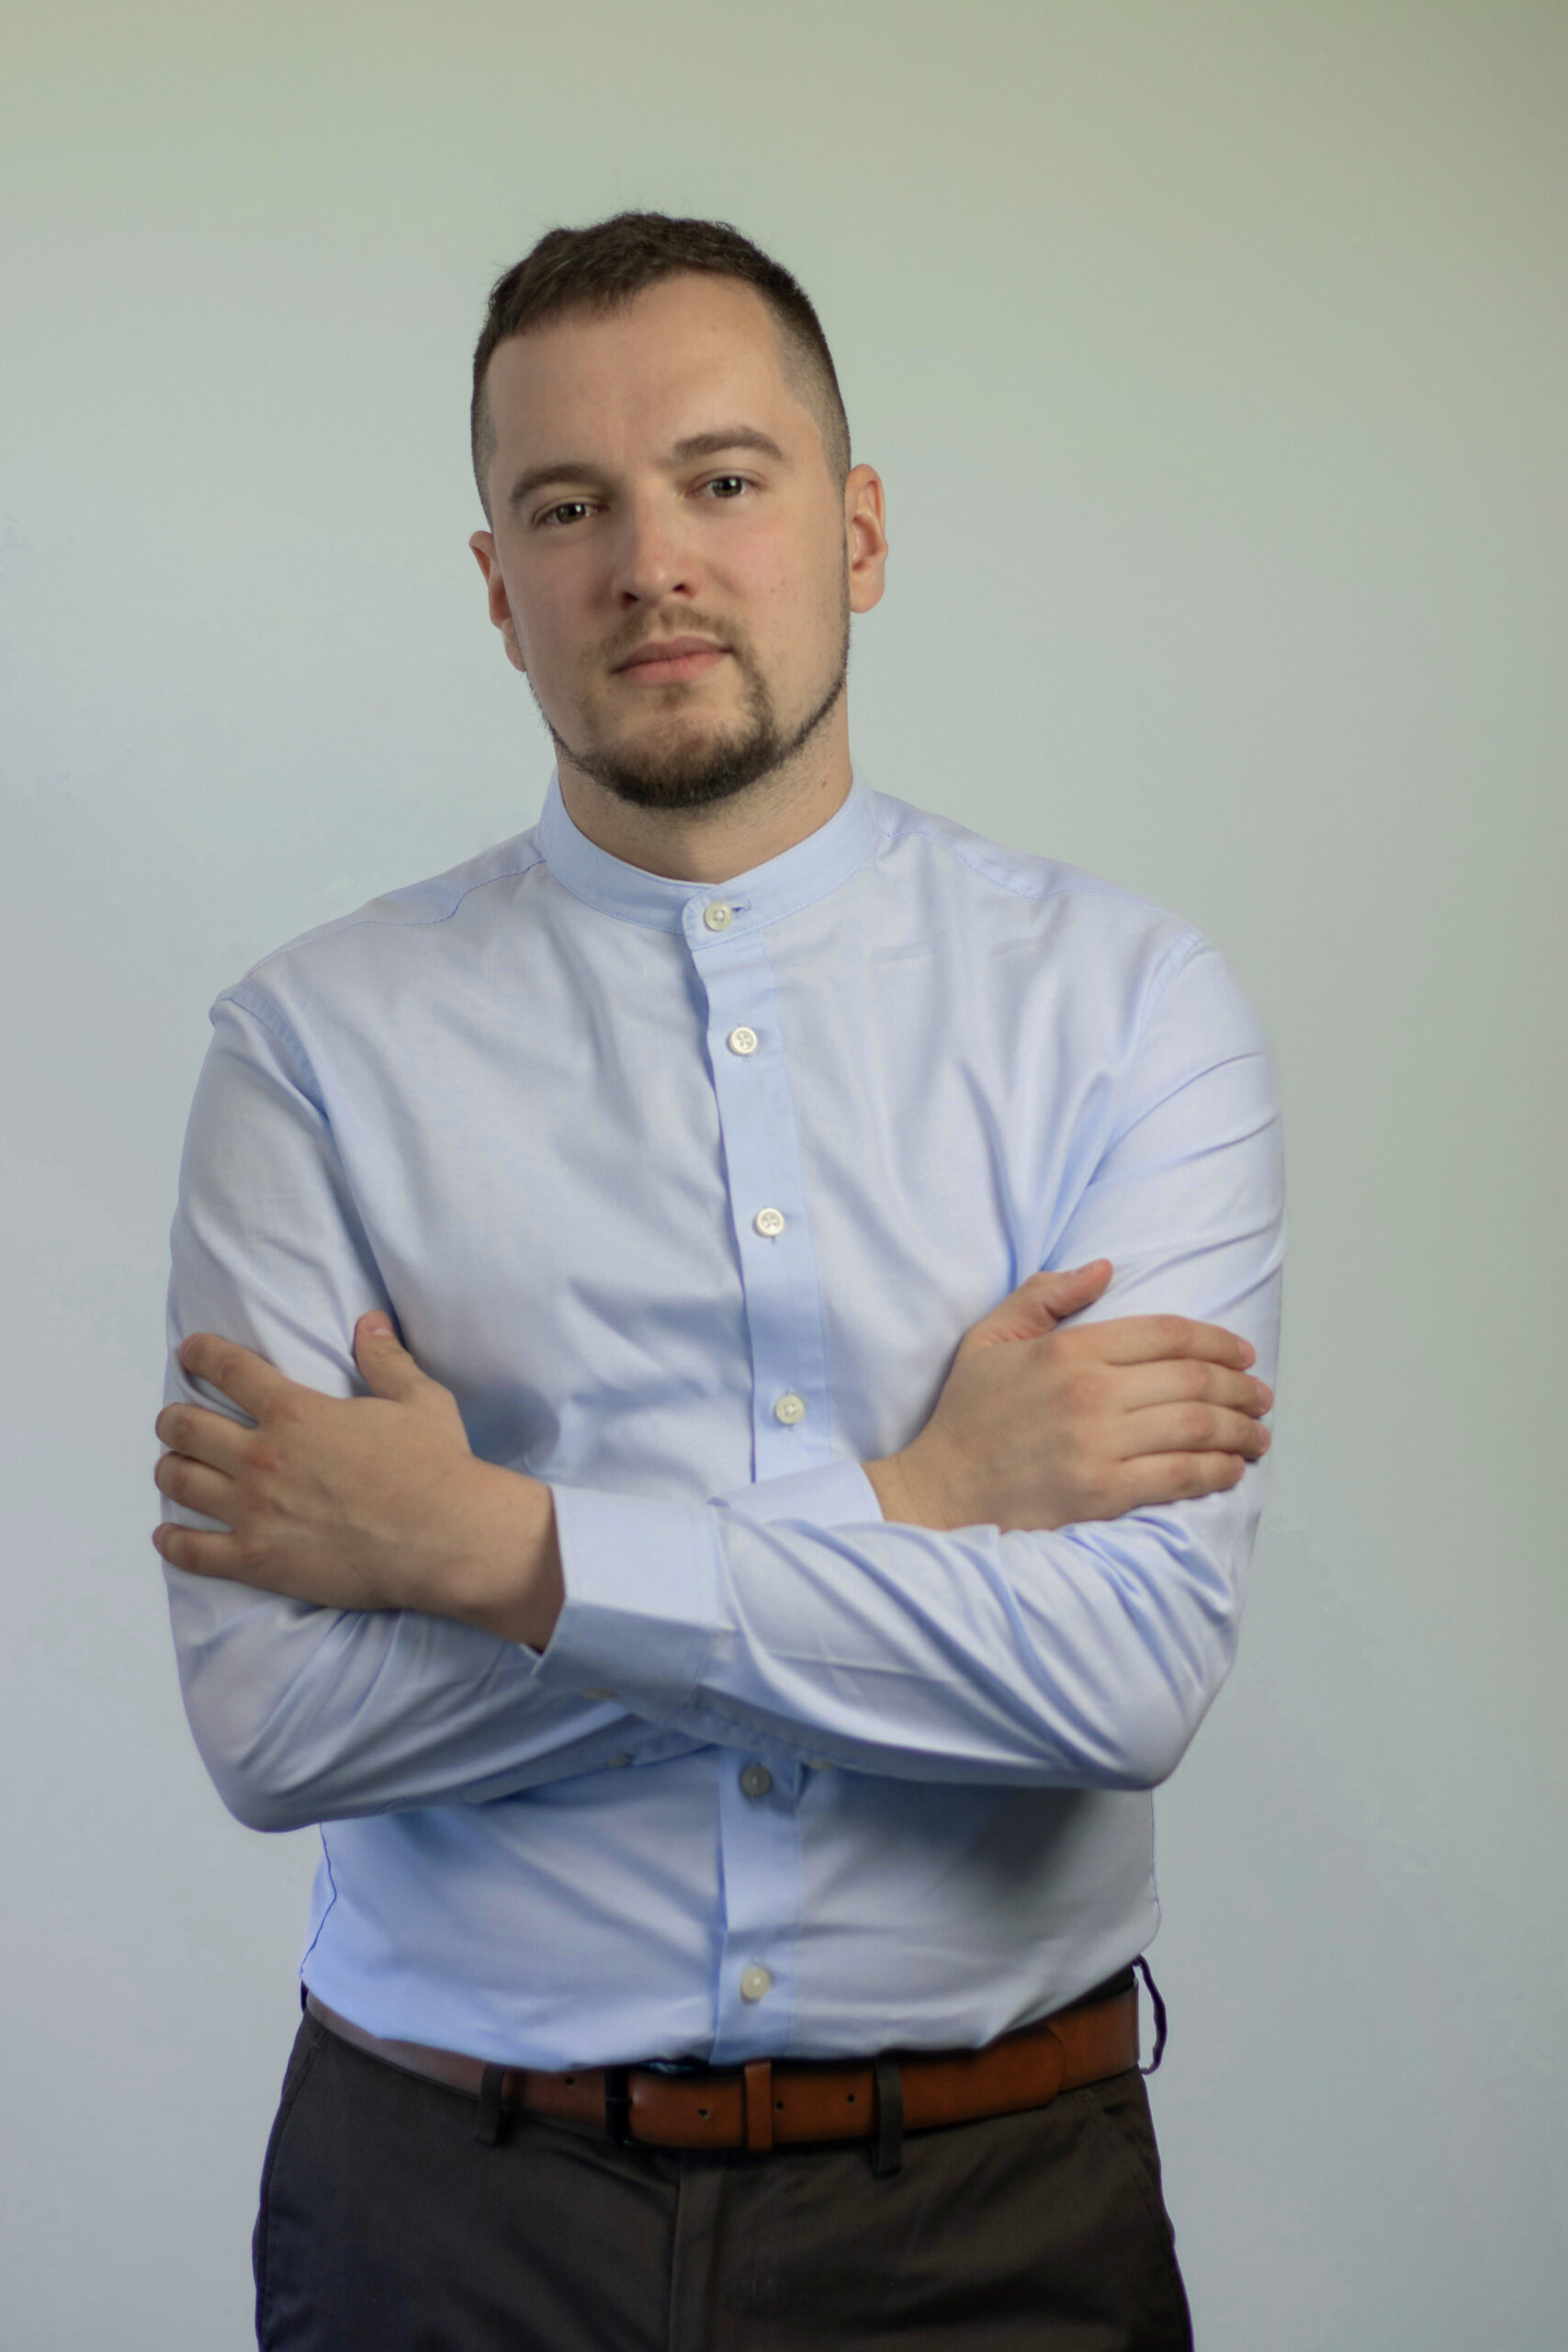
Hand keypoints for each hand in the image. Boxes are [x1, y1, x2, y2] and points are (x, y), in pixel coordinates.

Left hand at [151, 1315, 562, 1645]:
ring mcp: (254, 1511)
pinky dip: (174, 1542)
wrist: (445, 1538)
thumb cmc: (437, 1466)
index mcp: (295, 1411)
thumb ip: (386, 1359)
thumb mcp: (419, 1399)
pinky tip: (166, 1536)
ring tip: (171, 1467)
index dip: (202, 1354)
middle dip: (173, 1419)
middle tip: (174, 1420)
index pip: (229, 1370)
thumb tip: (369, 1322)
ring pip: (181, 1483)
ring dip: (169, 1469)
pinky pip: (195, 1551)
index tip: (189, 1352)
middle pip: (188, 1427)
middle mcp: (262, 1457)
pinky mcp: (258, 1560)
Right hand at [864, 1260, 1271, 1531]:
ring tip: (1259, 1434)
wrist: (941, 1489)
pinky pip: (1180, 1477)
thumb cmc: (967, 1415)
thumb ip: (1046, 1295)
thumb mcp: (991, 1337)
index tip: (1242, 1353)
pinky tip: (1232, 1469)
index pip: (1167, 1334)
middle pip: (1194, 1380)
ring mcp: (1098, 1446)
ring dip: (1242, 1430)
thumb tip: (1104, 1268)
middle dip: (1242, 1387)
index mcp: (1068, 1350)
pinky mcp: (1103, 1494)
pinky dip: (1217, 1472)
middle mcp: (1090, 1393)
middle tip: (1261, 1396)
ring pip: (1198, 1428)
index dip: (1217, 1341)